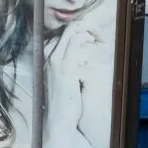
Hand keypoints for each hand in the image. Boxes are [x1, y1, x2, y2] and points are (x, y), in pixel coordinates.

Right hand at [44, 4, 114, 147]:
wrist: (58, 119)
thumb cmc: (64, 101)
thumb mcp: (63, 80)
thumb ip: (69, 65)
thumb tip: (83, 57)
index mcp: (46, 58)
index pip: (63, 33)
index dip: (80, 31)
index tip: (94, 38)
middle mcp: (48, 56)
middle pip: (67, 28)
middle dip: (87, 27)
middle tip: (100, 38)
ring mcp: (56, 60)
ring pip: (72, 30)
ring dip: (90, 32)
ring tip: (100, 40)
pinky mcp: (66, 66)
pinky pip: (76, 40)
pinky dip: (89, 38)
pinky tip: (98, 45)